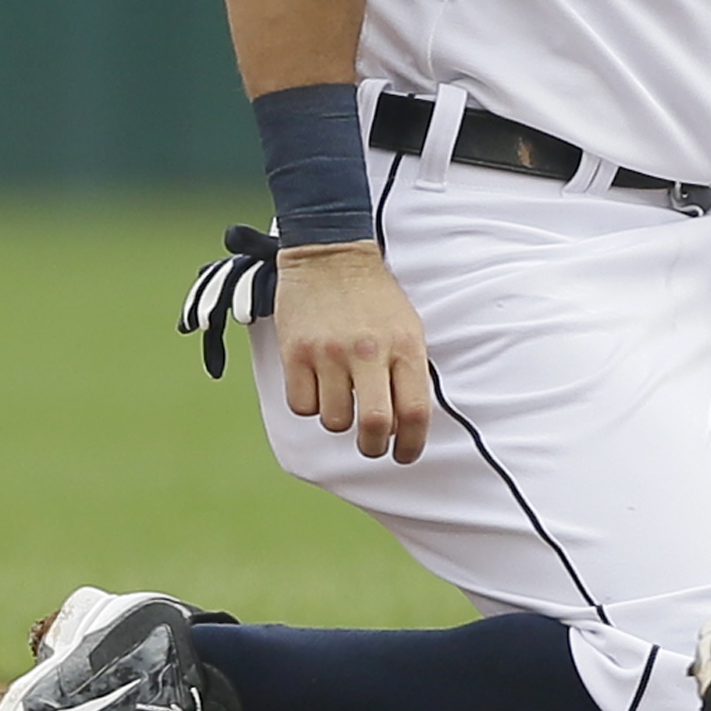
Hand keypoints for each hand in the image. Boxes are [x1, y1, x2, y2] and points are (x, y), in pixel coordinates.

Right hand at [271, 241, 433, 459]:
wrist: (331, 256)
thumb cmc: (376, 299)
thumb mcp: (409, 327)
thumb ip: (409, 371)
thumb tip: (407, 424)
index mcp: (405, 346)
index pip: (414, 412)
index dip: (412, 444)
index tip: (406, 455)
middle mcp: (369, 352)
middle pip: (374, 425)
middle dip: (374, 447)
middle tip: (371, 446)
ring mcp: (330, 353)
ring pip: (334, 420)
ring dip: (339, 421)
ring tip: (342, 400)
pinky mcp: (296, 352)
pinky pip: (302, 405)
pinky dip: (310, 406)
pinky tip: (317, 386)